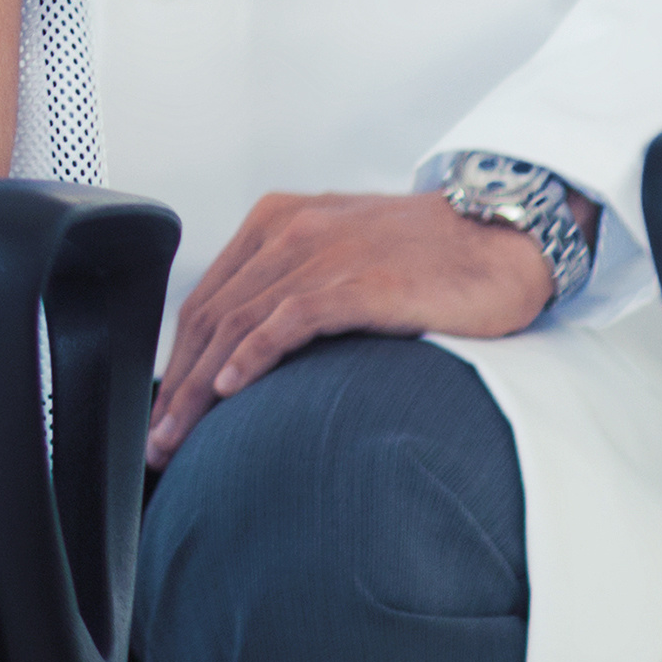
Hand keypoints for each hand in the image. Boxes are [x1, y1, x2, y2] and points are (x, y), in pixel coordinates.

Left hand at [149, 189, 572, 463]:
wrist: (503, 235)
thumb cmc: (427, 254)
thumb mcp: (341, 253)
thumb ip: (295, 285)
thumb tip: (252, 349)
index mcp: (276, 223)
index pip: (207, 299)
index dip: (176, 360)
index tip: (161, 408)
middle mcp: (288, 232)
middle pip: (211, 317)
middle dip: (176, 385)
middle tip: (157, 438)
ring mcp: (322, 254)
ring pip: (237, 323)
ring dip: (199, 386)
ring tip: (179, 434)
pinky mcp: (359, 282)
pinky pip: (289, 320)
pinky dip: (252, 355)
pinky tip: (230, 389)